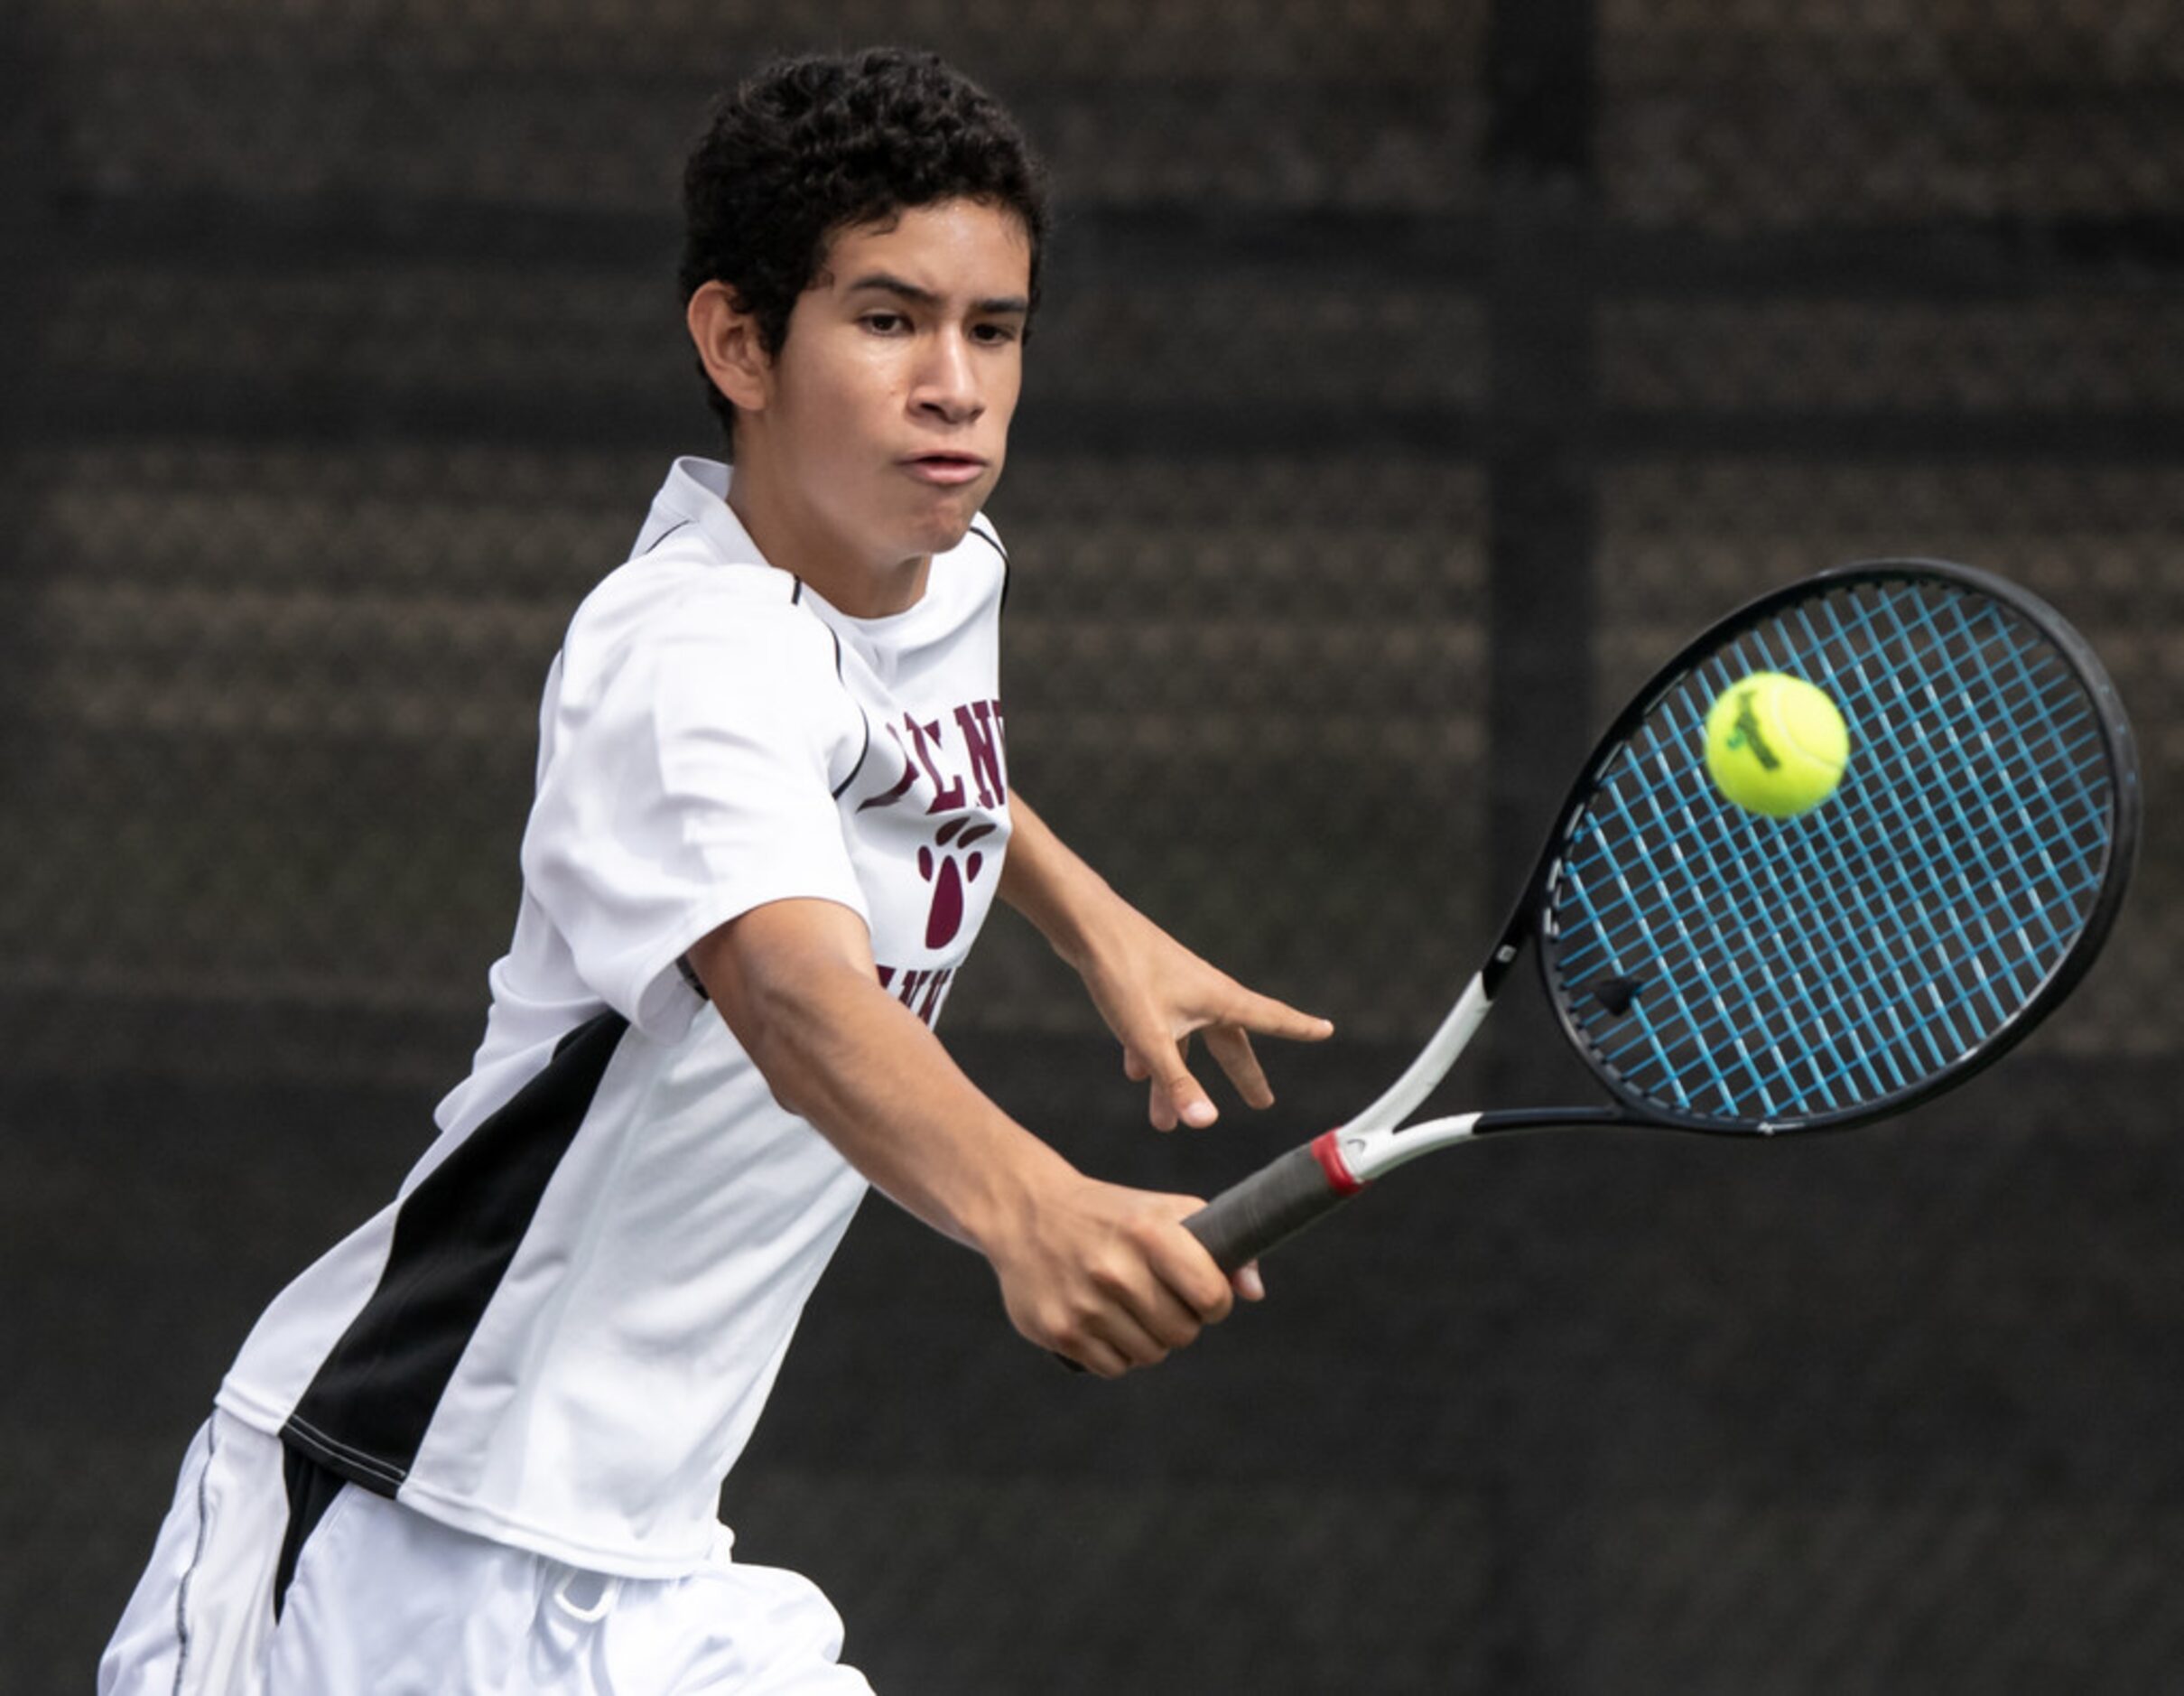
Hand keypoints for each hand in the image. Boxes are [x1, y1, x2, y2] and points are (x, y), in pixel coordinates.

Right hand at [982, 1172, 1259, 1376]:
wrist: (1026, 1213)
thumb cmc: (1111, 1215)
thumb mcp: (1162, 1212)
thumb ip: (1216, 1245)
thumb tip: (1255, 1292)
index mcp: (1147, 1232)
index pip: (1211, 1295)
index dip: (1215, 1301)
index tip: (1203, 1293)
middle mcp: (1115, 1269)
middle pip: (1183, 1333)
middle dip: (1181, 1321)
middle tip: (1159, 1298)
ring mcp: (1085, 1304)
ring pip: (1151, 1355)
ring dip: (1149, 1338)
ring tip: (1128, 1306)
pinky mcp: (1060, 1331)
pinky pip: (1115, 1368)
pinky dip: (1117, 1352)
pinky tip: (1103, 1320)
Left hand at [1074, 899, 1333, 1131]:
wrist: (1086, 925)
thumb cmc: (1123, 974)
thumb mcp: (1150, 1037)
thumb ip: (1176, 1082)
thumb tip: (1205, 1124)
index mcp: (1219, 999)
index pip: (1272, 1018)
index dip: (1300, 1028)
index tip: (1327, 1030)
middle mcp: (1204, 993)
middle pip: (1230, 1042)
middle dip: (1242, 1074)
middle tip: (1260, 1101)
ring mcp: (1175, 989)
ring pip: (1185, 1043)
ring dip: (1178, 1080)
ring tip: (1166, 1122)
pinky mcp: (1146, 987)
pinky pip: (1158, 1028)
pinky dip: (1150, 1054)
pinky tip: (1132, 1073)